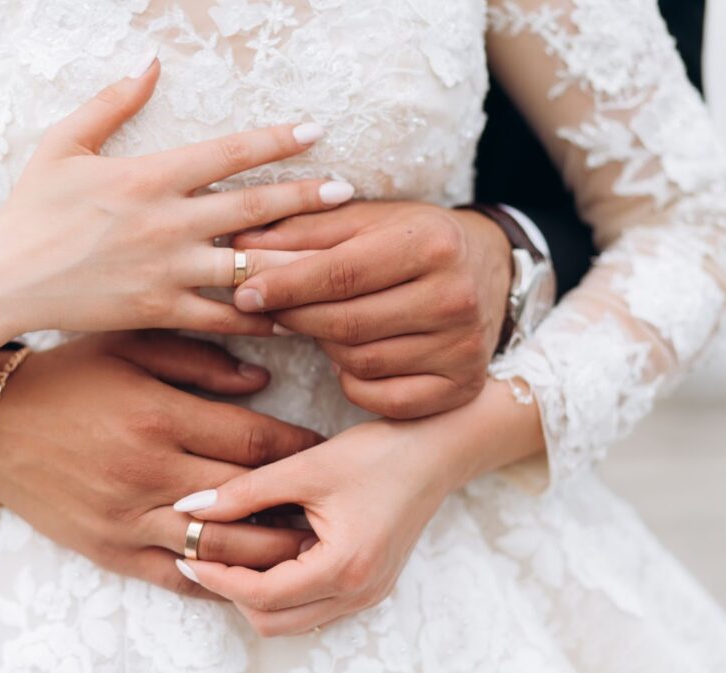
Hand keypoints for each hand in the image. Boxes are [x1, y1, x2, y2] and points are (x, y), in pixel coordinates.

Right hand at [0, 56, 352, 341]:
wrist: (3, 278)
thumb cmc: (31, 209)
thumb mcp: (63, 144)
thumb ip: (111, 103)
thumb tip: (151, 64)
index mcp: (148, 176)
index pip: (228, 152)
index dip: (277, 139)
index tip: (315, 131)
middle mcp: (167, 222)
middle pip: (254, 207)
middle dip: (307, 198)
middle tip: (349, 192)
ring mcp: (166, 270)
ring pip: (247, 266)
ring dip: (297, 260)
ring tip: (339, 259)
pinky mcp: (160, 311)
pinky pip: (221, 318)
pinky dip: (258, 317)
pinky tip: (293, 318)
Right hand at [0, 332, 322, 598]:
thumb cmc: (66, 376)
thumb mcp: (129, 345)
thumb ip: (199, 360)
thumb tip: (263, 381)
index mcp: (156, 415)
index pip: (252, 442)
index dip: (298, 448)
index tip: (323, 447)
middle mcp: (147, 472)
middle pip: (247, 499)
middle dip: (296, 503)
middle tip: (331, 502)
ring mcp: (127, 517)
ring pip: (219, 550)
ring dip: (269, 552)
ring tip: (306, 545)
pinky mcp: (109, 550)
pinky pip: (173, 577)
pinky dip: (215, 582)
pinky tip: (247, 577)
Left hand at [173, 381, 545, 634]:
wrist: (436, 450)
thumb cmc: (378, 453)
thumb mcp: (305, 467)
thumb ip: (244, 491)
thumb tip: (190, 507)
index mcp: (344, 567)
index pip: (263, 595)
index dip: (217, 577)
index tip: (186, 551)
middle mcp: (358, 593)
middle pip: (273, 621)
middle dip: (232, 592)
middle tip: (202, 554)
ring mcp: (366, 594)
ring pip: (292, 619)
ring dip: (256, 593)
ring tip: (231, 549)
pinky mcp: (368, 585)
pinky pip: (312, 604)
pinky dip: (282, 587)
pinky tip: (268, 548)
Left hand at [232, 201, 511, 417]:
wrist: (486, 270)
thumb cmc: (411, 241)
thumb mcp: (365, 221)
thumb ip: (304, 231)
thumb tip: (239, 247)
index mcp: (431, 244)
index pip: (340, 274)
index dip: (284, 286)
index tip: (243, 292)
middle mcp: (455, 297)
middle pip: (346, 323)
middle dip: (297, 317)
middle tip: (267, 310)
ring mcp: (463, 348)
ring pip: (360, 362)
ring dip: (325, 347)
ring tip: (319, 325)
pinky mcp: (461, 386)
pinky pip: (382, 398)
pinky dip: (354, 383)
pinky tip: (350, 359)